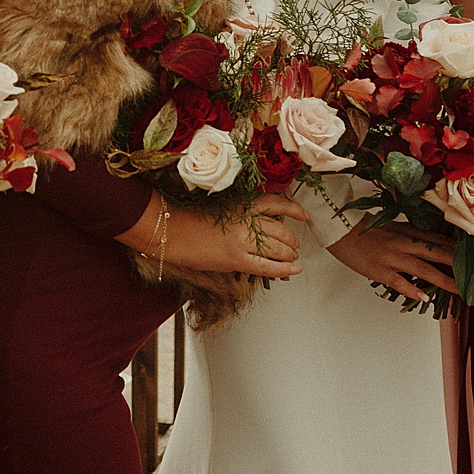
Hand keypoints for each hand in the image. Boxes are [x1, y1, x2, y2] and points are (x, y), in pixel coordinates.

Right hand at [123, 192, 307, 279]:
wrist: (170, 230)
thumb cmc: (189, 219)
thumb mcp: (221, 208)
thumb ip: (242, 215)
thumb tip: (263, 226)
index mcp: (243, 203)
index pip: (277, 203)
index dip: (294, 210)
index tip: (302, 215)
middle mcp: (246, 220)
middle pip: (282, 230)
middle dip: (292, 240)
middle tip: (294, 245)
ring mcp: (243, 240)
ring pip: (279, 248)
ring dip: (290, 254)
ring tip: (292, 258)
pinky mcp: (237, 259)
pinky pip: (269, 267)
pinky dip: (285, 269)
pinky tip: (293, 270)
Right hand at [326, 218, 455, 300]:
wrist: (340, 228)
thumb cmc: (366, 230)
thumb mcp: (393, 228)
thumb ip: (412, 236)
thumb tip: (433, 245)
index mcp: (408, 232)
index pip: (440, 241)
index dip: (460, 250)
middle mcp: (404, 243)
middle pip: (438, 253)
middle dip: (459, 265)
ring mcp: (392, 257)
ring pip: (423, 269)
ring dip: (443, 281)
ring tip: (459, 291)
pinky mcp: (379, 270)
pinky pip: (399, 281)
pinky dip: (412, 290)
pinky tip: (424, 297)